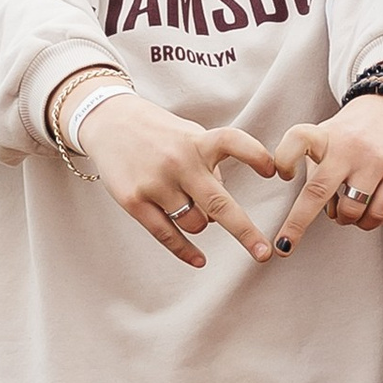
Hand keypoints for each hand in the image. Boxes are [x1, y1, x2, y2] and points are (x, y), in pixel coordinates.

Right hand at [84, 94, 281, 269]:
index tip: (273, 171)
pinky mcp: (134, 201)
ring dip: (201, 223)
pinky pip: (166, 234)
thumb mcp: (190, 136)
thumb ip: (211, 166)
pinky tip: (199, 260)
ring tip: (191, 208)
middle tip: (265, 253)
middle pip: (218, 202)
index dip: (256, 156)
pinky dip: (185, 251)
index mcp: (198, 142)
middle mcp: (179, 162)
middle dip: (244, 231)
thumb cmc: (161, 134)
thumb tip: (222, 212)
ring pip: (195, 223)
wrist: (109, 123)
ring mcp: (155, 183)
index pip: (233, 142)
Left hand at [272, 91, 382, 251]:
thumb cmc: (353, 133)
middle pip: (318, 191)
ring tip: (345, 211)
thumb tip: (325, 214)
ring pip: (350, 210)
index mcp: (325, 135)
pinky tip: (363, 215)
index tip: (281, 176)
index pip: (296, 141)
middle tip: (284, 245)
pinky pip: (377, 214)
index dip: (284, 161)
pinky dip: (365, 223)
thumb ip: (317, 171)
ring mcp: (376, 160)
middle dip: (297, 224)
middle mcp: (349, 146)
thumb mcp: (327, 137)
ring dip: (343, 220)